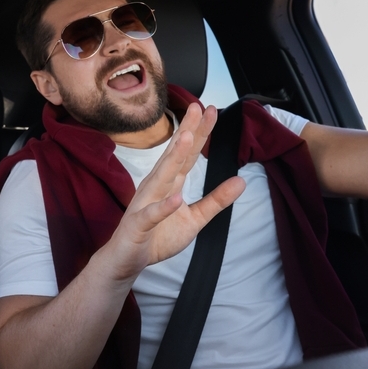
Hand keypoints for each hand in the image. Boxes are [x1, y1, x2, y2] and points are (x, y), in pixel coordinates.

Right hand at [103, 103, 245, 282]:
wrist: (126, 261)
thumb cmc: (156, 237)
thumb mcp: (195, 219)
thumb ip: (216, 200)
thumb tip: (241, 181)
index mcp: (169, 183)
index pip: (187, 154)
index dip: (199, 133)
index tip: (211, 110)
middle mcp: (156, 187)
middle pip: (174, 156)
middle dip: (186, 132)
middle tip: (198, 107)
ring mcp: (145, 204)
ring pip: (161, 178)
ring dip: (173, 158)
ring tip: (186, 138)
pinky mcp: (138, 226)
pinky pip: (151, 215)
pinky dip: (163, 208)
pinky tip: (175, 199)